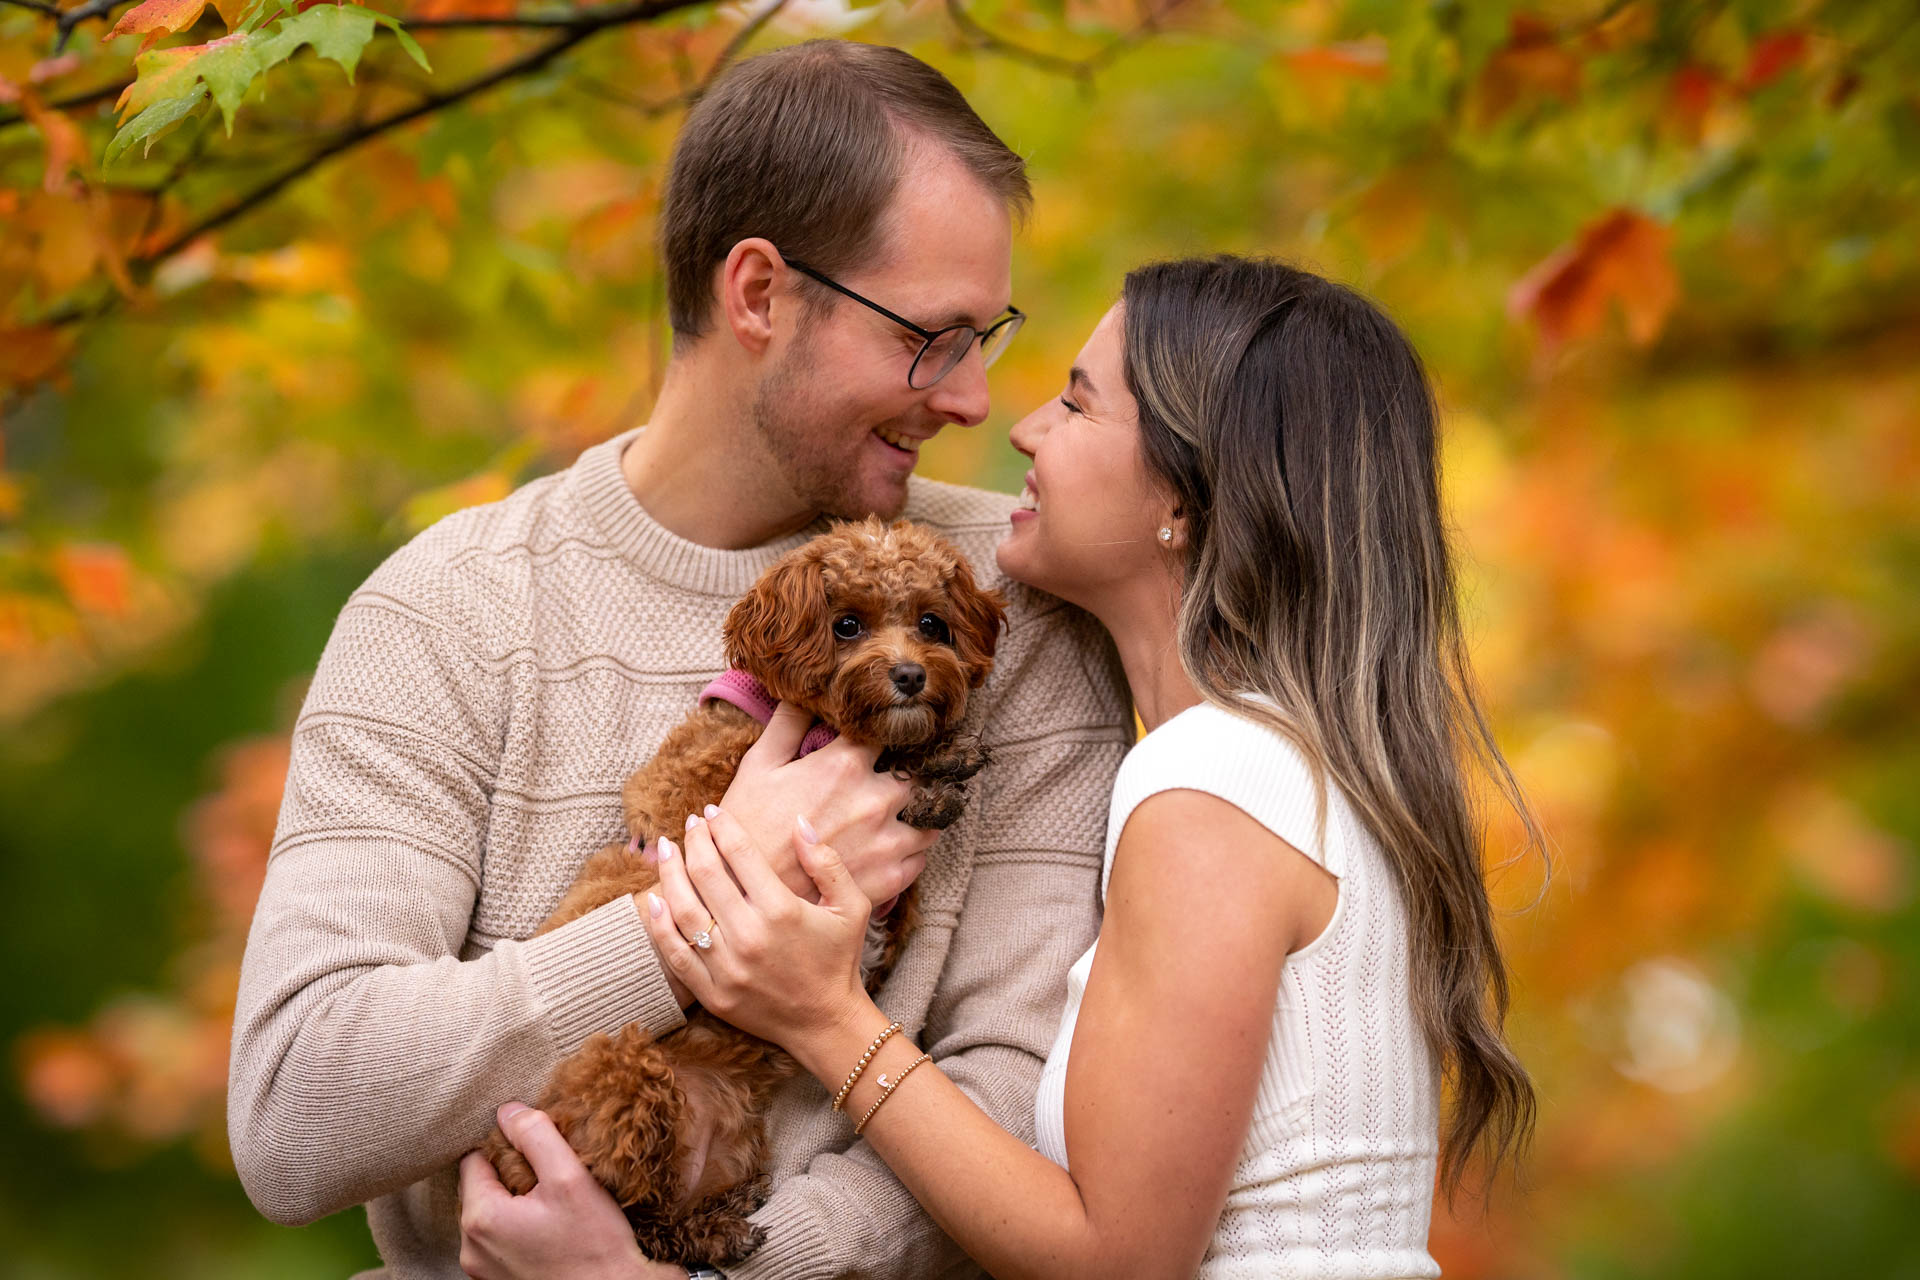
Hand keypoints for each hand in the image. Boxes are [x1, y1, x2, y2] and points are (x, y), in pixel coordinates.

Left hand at [458, 1102, 680, 1279]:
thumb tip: (508, 1110)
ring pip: (490, 1216)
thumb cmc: (594, 1246)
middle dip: (510, 1176)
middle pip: (480, 1189)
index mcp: (480, 1218)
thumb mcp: (570, 1178)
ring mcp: (482, 1271)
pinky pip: (499, 1242)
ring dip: (515, 1204)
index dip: (505, 1146)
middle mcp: (471, 1249)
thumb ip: (536, 1136)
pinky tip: (549, 1230)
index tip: (537, 1152)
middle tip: (550, 1177)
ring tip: (552, 1205)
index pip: (473, 1159)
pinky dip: (518, 1230)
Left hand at [643, 806, 874, 1051]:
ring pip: (684, 909)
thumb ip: (828, 863)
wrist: (826, 1022)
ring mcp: (727, 967)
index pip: (740, 853)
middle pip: (706, 874)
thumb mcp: (851, 907)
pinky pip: (675, 954)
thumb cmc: (838, 960)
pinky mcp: (712, 993)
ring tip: (666, 850)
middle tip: (690, 824)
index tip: (712, 811)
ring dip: (670, 873)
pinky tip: (653, 899)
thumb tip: (799, 822)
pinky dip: (658, 925)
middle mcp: (750, 936)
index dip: (722, 826)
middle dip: (694, 840)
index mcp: (782, 910)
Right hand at [717, 702, 935, 906]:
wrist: (744, 894)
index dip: (887, 733)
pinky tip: (895, 847)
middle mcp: (876, 799)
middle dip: (910, 773)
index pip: (888, 734)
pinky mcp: (890, 879)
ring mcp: (887, 842)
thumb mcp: (759, 764)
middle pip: (917, 774)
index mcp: (846, 764)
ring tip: (905, 813)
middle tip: (899, 777)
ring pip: (929, 818)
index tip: (886, 737)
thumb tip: (803, 692)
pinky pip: (920, 858)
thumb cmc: (747, 825)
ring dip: (919, 813)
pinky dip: (912, 850)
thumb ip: (788, 723)